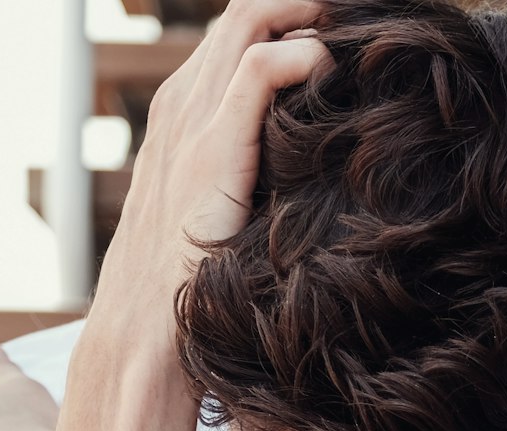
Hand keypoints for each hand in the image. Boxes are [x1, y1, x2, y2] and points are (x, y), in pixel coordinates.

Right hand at [84, 1, 329, 342]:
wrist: (148, 324)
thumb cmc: (196, 279)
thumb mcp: (231, 210)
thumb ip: (259, 175)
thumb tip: (318, 165)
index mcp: (184, 112)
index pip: (237, 33)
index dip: (289, 19)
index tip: (341, 29)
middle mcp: (181, 101)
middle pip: (244, 13)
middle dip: (301, 5)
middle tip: (357, 14)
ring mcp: (191, 119)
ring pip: (247, 21)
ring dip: (305, 12)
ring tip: (354, 24)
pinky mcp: (212, 146)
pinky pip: (258, 69)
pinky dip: (302, 56)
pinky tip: (332, 70)